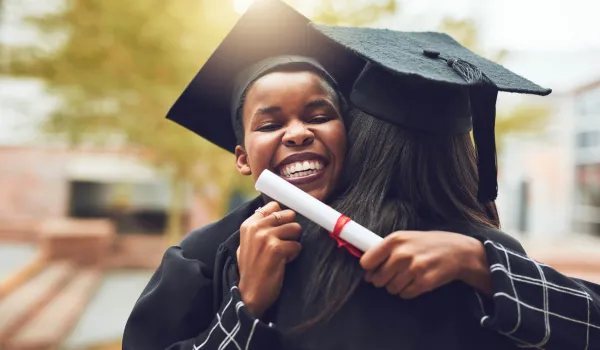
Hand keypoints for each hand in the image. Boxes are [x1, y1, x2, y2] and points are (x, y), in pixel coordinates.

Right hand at [237, 201, 301, 316]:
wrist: (249, 293)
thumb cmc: (251, 270)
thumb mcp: (247, 244)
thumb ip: (258, 228)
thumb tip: (275, 212)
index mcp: (248, 225)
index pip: (272, 206)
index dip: (282, 216)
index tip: (281, 227)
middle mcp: (256, 228)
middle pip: (288, 215)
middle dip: (290, 229)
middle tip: (283, 243)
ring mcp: (266, 237)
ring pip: (296, 229)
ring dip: (293, 242)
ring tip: (282, 254)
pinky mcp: (277, 249)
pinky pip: (297, 245)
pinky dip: (293, 255)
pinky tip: (283, 263)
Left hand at [360, 230, 491, 298]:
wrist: (458, 251)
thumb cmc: (427, 244)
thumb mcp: (405, 237)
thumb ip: (386, 249)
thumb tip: (366, 267)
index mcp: (394, 240)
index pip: (366, 262)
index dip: (369, 268)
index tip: (374, 269)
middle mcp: (402, 254)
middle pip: (377, 279)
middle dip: (382, 280)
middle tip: (394, 275)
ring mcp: (414, 269)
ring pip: (390, 289)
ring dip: (396, 286)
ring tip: (407, 277)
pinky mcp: (424, 282)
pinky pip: (404, 294)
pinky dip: (407, 291)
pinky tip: (415, 282)